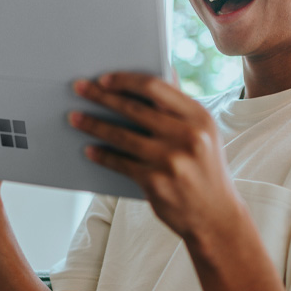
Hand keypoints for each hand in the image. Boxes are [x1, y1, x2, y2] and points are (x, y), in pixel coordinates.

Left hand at [69, 72, 239, 241]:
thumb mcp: (203, 133)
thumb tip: (159, 72)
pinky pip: (120, 163)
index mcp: (198, 117)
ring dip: (93, 124)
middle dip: (101, 96)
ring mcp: (170, 160)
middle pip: (133, 109)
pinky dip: (102, 156)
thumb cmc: (204, 168)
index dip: (126, 80)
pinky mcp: (155, 182)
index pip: (155, 87)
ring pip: (121, 136)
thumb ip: (179, 107)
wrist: (216, 218)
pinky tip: (89, 149)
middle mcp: (186, 136)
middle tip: (79, 87)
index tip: (104, 78)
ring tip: (74, 117)